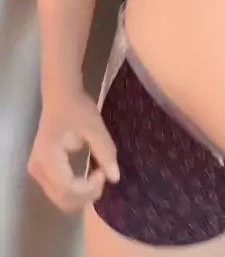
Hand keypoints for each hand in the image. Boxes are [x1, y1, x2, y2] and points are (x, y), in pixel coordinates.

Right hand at [28, 89, 119, 213]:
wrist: (61, 97)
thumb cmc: (77, 108)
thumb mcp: (94, 127)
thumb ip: (105, 152)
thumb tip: (115, 178)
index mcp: (47, 157)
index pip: (67, 189)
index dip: (89, 189)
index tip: (104, 173)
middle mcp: (37, 170)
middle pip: (63, 200)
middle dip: (87, 195)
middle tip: (103, 176)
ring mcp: (37, 173)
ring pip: (61, 200)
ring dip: (82, 196)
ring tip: (98, 175)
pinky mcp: (42, 173)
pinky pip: (59, 193)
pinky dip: (76, 192)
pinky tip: (89, 177)